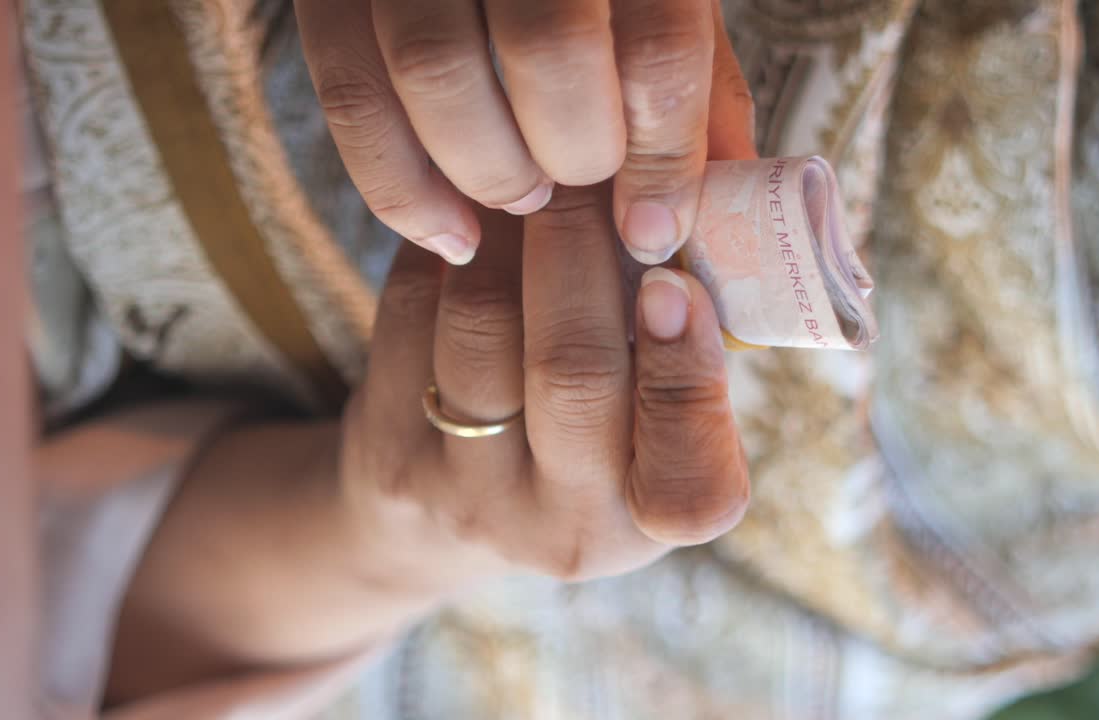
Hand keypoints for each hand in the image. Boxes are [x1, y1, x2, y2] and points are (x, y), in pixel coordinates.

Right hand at [294, 0, 755, 266]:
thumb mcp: (664, 12)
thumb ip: (696, 103)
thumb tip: (713, 225)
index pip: (659, 47)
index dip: (662, 159)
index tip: (650, 232)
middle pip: (547, 50)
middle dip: (569, 155)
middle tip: (574, 192)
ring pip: (436, 70)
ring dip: (485, 168)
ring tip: (519, 198)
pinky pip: (350, 93)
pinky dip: (397, 186)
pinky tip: (446, 232)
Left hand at [343, 184, 750, 581]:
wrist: (443, 517)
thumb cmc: (592, 444)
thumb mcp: (661, 426)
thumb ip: (694, 340)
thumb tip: (708, 191)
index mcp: (655, 520)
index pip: (689, 485)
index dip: (685, 377)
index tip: (673, 283)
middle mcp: (561, 525)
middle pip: (573, 375)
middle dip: (585, 248)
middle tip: (593, 166)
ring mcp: (464, 491)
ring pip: (483, 329)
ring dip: (510, 229)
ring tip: (532, 171)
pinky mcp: (390, 445)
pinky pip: (417, 311)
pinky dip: (454, 242)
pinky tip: (476, 209)